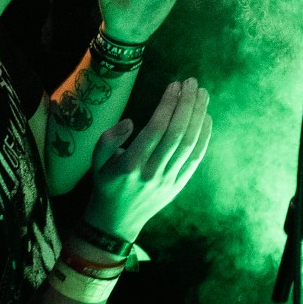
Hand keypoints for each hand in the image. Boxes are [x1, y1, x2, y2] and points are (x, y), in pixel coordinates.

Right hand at [84, 78, 212, 243]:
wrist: (116, 221)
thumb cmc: (106, 184)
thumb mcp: (96, 162)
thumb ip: (106, 140)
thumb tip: (129, 123)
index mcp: (130, 165)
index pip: (156, 129)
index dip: (168, 105)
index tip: (174, 85)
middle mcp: (151, 173)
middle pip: (176, 134)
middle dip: (187, 105)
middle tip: (192, 82)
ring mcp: (168, 180)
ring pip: (189, 144)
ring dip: (198, 116)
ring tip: (202, 94)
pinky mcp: (178, 185)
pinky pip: (195, 159)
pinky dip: (204, 136)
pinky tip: (206, 117)